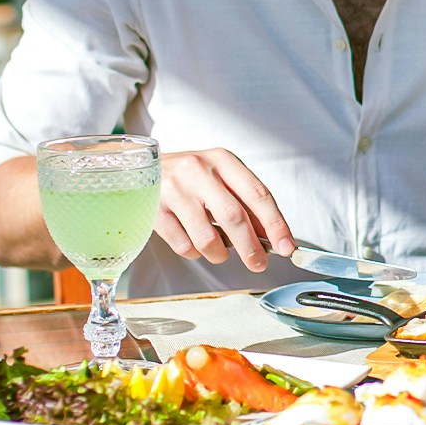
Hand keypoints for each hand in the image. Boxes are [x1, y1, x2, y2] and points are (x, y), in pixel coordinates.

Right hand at [153, 148, 295, 270]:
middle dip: (251, 248)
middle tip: (258, 264)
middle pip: (234, 218)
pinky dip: (194, 253)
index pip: (258, 195)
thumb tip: (272, 237)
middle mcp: (199, 171)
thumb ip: (246, 203)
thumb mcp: (220, 178)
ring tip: (219, 253)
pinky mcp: (154, 209)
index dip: (276, 225)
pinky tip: (193, 243)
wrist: (138, 167)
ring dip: (219, 255)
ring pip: (207, 238)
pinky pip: (183, 246)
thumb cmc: (190, 177)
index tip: (287, 247)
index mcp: (223, 160)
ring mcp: (174, 190)